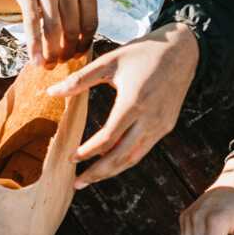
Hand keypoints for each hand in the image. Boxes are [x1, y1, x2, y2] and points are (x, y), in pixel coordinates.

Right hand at [0, 0, 96, 63]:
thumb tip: (79, 27)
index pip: (91, 21)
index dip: (86, 43)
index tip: (80, 54)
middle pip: (73, 29)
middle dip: (69, 52)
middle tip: (63, 64)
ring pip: (54, 30)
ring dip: (52, 53)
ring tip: (49, 65)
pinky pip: (32, 24)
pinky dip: (34, 46)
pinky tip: (34, 60)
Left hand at [46, 22, 198, 186]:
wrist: (183, 50)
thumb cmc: (142, 53)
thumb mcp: (110, 61)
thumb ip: (80, 79)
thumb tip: (50, 92)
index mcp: (134, 102)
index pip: (108, 138)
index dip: (88, 152)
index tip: (70, 159)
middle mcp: (150, 119)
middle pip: (121, 156)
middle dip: (98, 173)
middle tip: (76, 184)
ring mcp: (161, 125)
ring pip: (134, 158)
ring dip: (111, 171)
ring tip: (90, 179)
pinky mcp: (166, 127)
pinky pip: (143, 150)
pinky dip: (125, 160)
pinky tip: (109, 164)